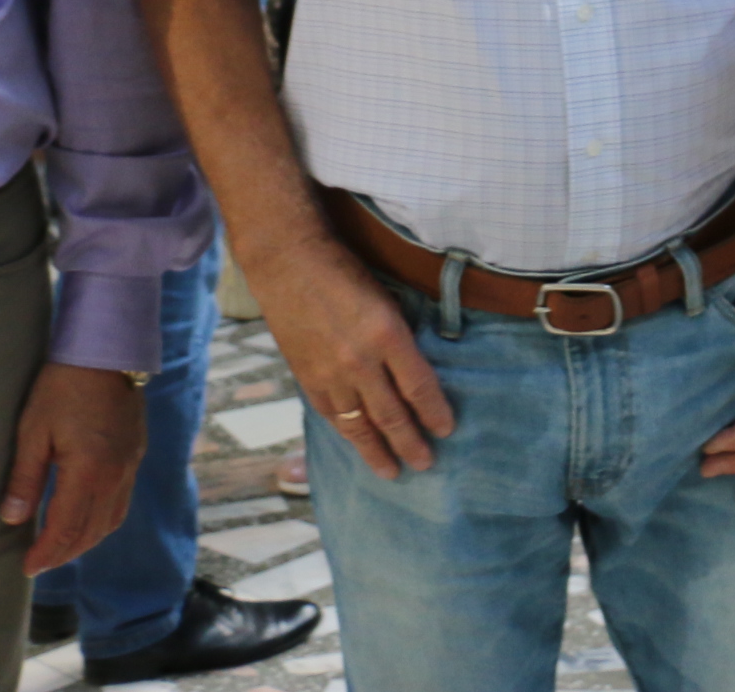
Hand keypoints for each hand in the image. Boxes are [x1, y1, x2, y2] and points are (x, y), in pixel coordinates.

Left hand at [1, 363, 142, 569]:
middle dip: (64, 553)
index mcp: (89, 471)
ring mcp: (130, 465)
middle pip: (91, 532)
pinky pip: (122, 501)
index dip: (46, 553)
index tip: (27, 567)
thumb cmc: (63, 385)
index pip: (66, 528)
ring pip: (111, 521)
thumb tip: (12, 519)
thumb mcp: (33, 429)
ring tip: (61, 548)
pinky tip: (86, 518)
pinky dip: (102, 520)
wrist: (106, 350)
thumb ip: (24, 478)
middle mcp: (116, 474)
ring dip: (85, 541)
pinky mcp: (135, 453)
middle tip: (39, 563)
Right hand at [245, 232, 454, 480]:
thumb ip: (400, 336)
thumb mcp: (386, 296)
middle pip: (392, 414)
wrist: (287, 262)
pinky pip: (332, 415)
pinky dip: (348, 432)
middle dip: (411, 443)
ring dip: (378, 451)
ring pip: (360, 424)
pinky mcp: (307, 378)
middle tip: (426, 464)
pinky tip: (358, 443)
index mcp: (387, 334)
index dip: (435, 413)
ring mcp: (330, 373)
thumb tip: (418, 370)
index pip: (419, 386)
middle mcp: (360, 360)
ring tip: (392, 471)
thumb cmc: (343, 270)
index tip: (447, 430)